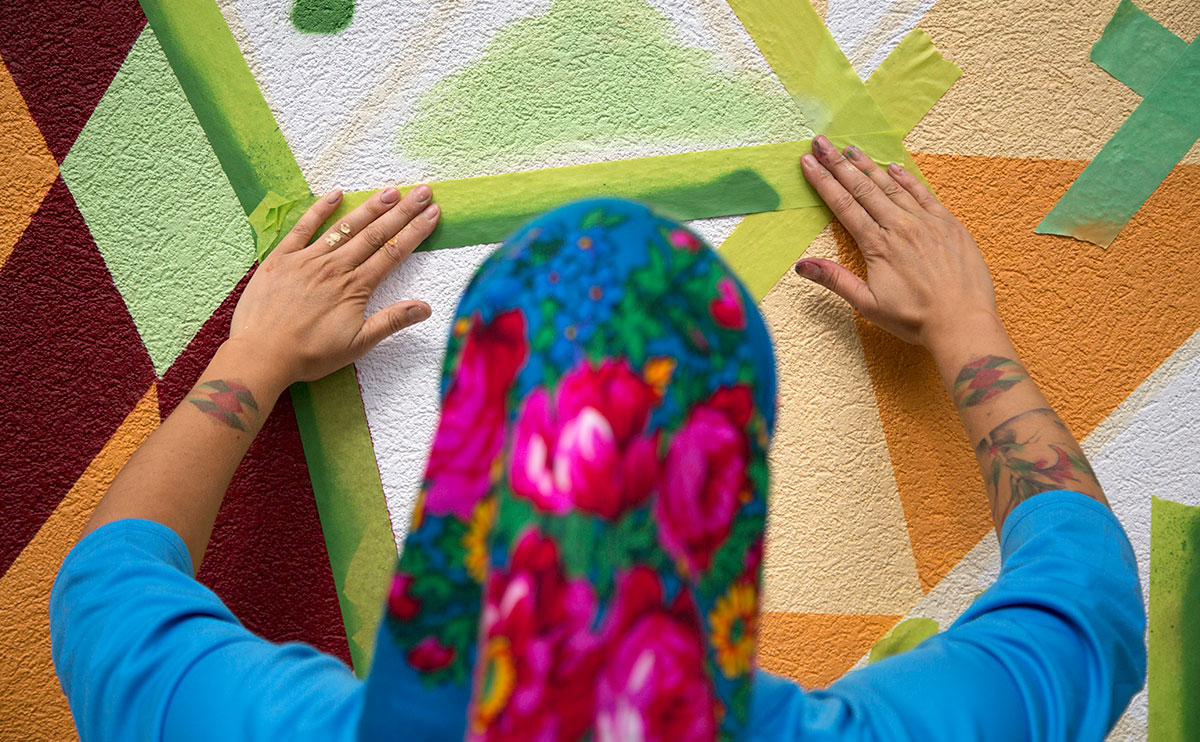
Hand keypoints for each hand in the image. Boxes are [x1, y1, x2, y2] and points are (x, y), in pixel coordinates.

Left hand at [226, 185, 439, 385]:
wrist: (261, 355)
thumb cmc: (309, 355)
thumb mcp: (357, 344)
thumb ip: (391, 322)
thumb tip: (425, 308)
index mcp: (355, 287)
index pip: (393, 252)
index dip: (415, 231)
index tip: (432, 213)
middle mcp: (335, 267)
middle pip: (375, 233)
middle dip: (402, 211)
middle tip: (422, 192)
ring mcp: (307, 259)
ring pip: (344, 227)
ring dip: (369, 207)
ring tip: (391, 191)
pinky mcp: (282, 258)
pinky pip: (303, 228)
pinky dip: (319, 210)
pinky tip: (334, 194)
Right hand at [794, 135, 999, 349]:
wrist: (963, 323)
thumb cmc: (915, 319)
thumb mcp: (868, 305)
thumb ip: (835, 280)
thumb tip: (802, 265)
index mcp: (878, 246)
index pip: (844, 205)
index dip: (823, 181)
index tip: (808, 162)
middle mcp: (900, 227)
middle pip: (863, 188)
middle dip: (839, 163)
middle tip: (821, 142)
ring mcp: (926, 222)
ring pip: (891, 186)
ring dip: (869, 165)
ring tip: (850, 148)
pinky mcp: (948, 224)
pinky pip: (924, 194)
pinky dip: (907, 178)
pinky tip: (893, 166)